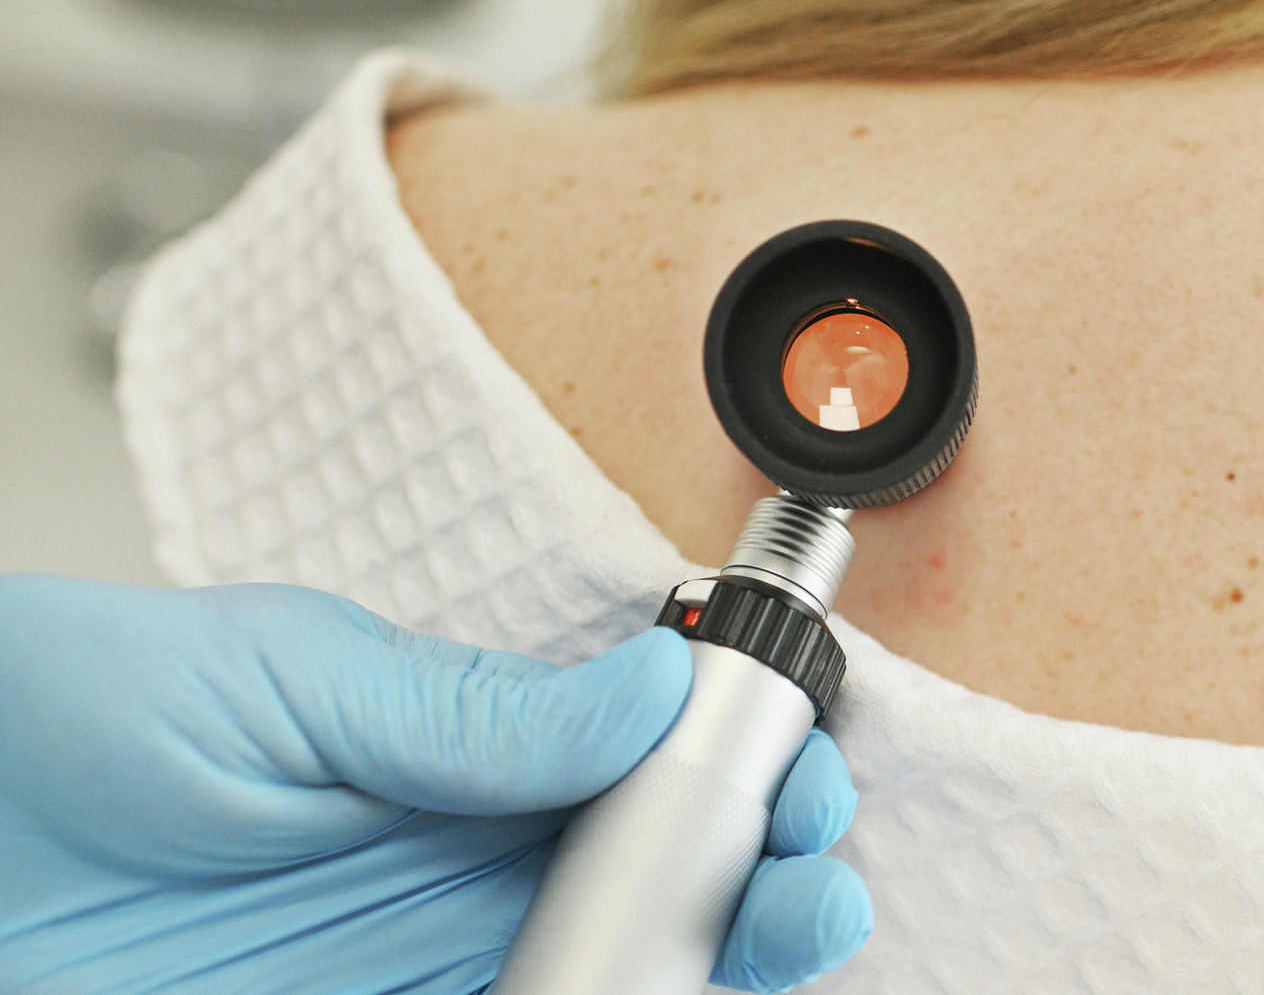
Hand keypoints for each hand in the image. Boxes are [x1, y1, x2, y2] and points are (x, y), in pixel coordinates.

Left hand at [0, 575, 869, 993]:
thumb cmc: (78, 715)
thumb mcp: (288, 679)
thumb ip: (470, 709)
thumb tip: (649, 692)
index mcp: (469, 743)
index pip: (653, 758)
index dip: (747, 772)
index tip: (801, 788)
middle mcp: (471, 852)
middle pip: (665, 879)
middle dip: (760, 883)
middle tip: (805, 896)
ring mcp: (434, 951)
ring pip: (615, 967)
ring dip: (700, 964)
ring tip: (760, 949)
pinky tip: (634, 993)